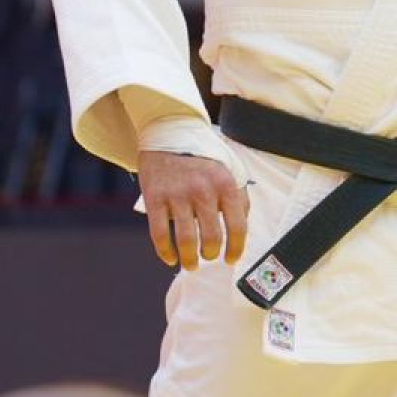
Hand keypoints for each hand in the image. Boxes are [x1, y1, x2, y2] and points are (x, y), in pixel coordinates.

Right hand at [138, 151, 247, 270]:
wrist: (169, 132)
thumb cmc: (204, 155)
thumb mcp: (231, 169)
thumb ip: (239, 197)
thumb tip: (241, 228)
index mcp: (226, 184)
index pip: (237, 226)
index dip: (236, 249)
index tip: (231, 259)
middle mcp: (203, 190)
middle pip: (211, 237)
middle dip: (210, 254)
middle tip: (208, 257)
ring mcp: (177, 194)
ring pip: (185, 240)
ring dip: (189, 259)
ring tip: (190, 264)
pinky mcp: (154, 197)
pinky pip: (159, 234)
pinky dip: (165, 252)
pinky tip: (170, 258)